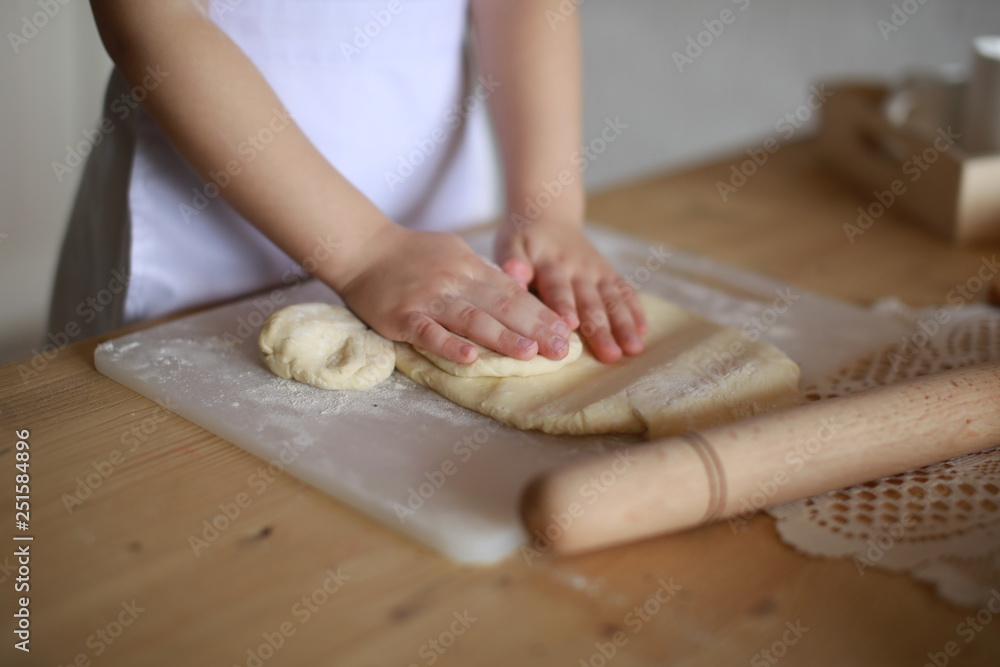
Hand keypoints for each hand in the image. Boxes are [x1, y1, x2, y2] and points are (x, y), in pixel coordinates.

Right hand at [334, 225, 570, 363]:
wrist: (361, 248)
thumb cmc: (409, 254)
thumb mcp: (453, 252)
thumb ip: (482, 273)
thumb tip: (515, 289)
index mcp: (469, 267)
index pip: (513, 293)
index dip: (541, 313)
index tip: (565, 332)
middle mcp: (454, 281)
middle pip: (501, 307)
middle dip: (534, 329)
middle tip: (561, 350)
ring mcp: (428, 299)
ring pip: (471, 319)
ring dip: (502, 337)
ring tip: (529, 353)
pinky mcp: (403, 317)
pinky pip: (429, 333)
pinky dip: (449, 345)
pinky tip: (470, 358)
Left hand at [495, 219, 646, 362]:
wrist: (548, 215)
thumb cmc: (524, 239)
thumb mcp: (510, 243)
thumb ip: (511, 260)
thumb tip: (515, 274)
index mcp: (550, 263)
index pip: (558, 286)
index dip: (564, 304)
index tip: (570, 324)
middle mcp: (577, 268)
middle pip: (590, 301)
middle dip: (600, 329)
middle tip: (610, 355)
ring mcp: (596, 271)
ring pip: (612, 300)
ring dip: (624, 325)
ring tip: (633, 349)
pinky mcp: (608, 273)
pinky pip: (625, 292)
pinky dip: (635, 311)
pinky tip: (643, 333)